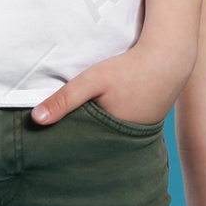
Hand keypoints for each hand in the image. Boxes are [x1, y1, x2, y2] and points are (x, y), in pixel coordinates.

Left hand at [29, 35, 193, 132]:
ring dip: (98, 131)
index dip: (68, 146)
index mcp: (112, 135)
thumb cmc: (129, 68)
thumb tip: (35, 120)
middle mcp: (126, 139)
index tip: (52, 147)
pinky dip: (114, 122)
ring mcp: (139, 132)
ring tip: (83, 127)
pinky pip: (123, 127)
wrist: (169, 57)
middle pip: (97, 144)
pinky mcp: (147, 122)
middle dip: (81, 142)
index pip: (83, 148)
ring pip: (110, 135)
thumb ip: (65, 99)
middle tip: (60, 143)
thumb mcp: (92, 80)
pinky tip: (107, 113)